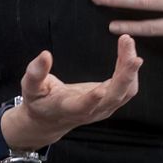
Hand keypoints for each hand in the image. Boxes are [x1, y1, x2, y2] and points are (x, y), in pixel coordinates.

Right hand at [0, 34, 142, 149]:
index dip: (91, 100)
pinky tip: (128, 50)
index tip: (100, 89)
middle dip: (125, 76)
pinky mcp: (111, 101)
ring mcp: (104, 108)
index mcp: (69, 109)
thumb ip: (35, 73)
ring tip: (128, 43)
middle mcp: (91, 112)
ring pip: (125, 91)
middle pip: (114, 97)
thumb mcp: (30, 88)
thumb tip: (45, 55)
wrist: (50, 119)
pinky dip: (130, 69)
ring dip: (130, 69)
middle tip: (132, 53)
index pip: (82, 107)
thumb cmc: (39, 101)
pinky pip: (127, 87)